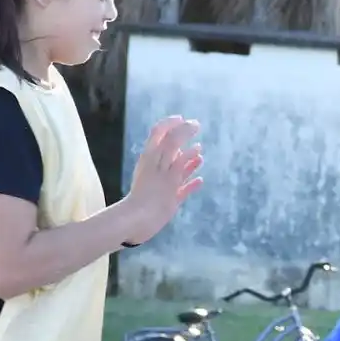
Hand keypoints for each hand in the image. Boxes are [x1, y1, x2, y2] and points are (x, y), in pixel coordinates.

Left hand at [123, 116, 201, 243]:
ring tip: (201, 156)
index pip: (161, 132)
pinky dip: (191, 183)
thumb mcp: (164, 164)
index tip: (188, 120)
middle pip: (171, 148)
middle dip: (183, 138)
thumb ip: (175, 145)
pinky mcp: (168, 200)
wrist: (138, 220)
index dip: (173, 123)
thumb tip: (186, 126)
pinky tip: (200, 181)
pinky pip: (182, 188)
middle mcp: (158, 167)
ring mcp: (163, 183)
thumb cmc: (151, 192)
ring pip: (178, 168)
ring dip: (189, 161)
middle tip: (197, 130)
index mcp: (153, 156)